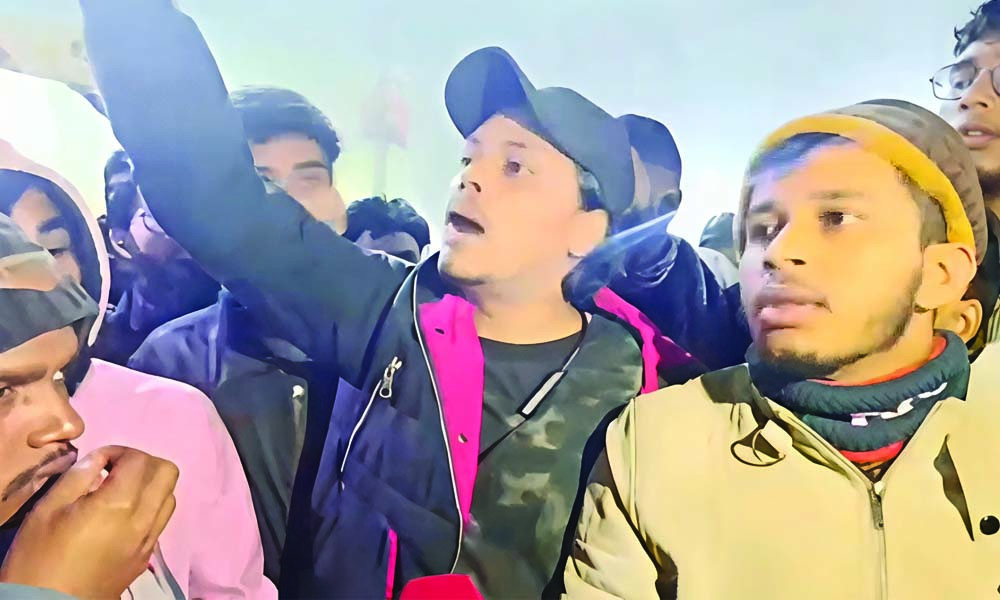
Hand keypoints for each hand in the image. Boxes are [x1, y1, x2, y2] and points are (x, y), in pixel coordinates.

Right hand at [0, 446, 178, 598]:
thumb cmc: (40, 557)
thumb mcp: (49, 508)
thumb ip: (79, 475)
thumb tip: (101, 459)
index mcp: (120, 504)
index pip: (140, 459)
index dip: (120, 451)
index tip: (99, 461)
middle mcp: (144, 520)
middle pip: (168, 472)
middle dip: (144, 463)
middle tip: (115, 471)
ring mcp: (149, 541)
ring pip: (170, 497)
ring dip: (151, 486)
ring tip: (120, 492)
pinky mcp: (146, 557)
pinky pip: (161, 521)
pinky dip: (149, 508)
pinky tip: (122, 516)